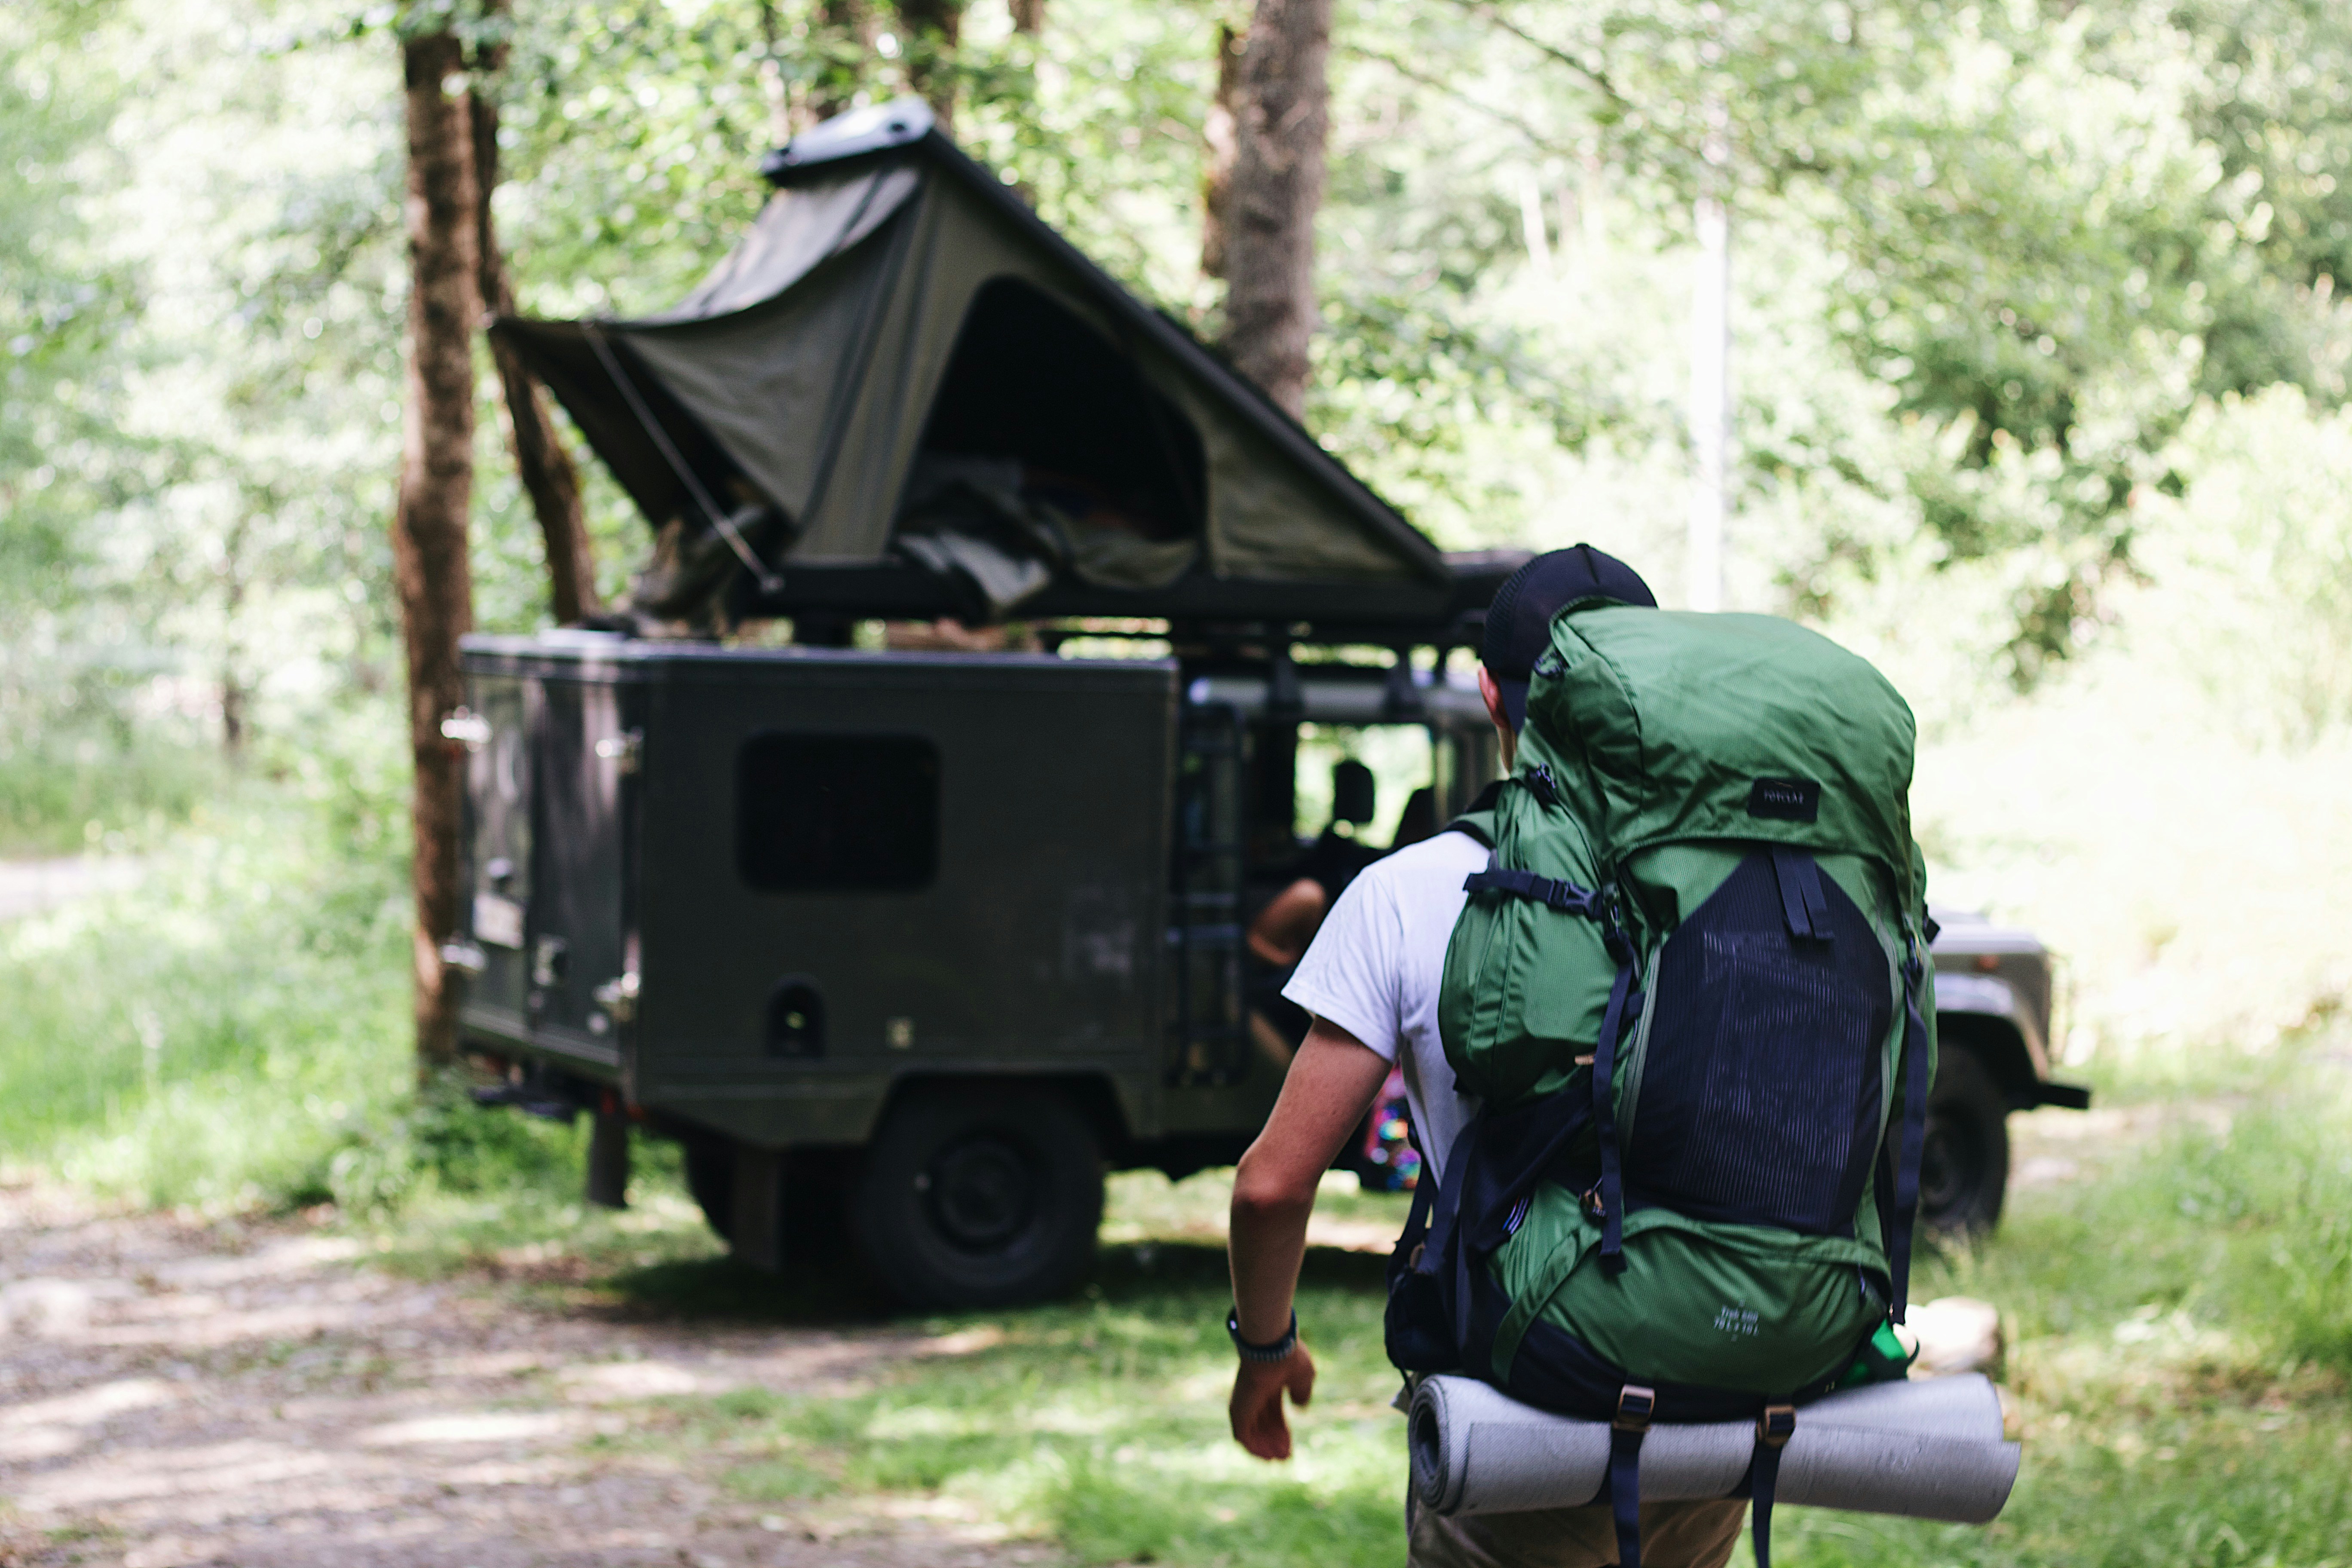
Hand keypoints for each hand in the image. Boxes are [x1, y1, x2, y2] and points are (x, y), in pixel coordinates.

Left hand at [1229, 1344, 1315, 1459]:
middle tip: (1286, 1457)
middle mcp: (1254, 1394)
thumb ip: (1301, 1392)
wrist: (1273, 1348)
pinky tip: (1268, 1456)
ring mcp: (1245, 1402)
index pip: (1273, 1413)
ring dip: (1265, 1447)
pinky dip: (1254, 1448)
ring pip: (1252, 1432)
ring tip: (1280, 1459)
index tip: (1290, 1446)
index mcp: (1269, 1385)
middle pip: (1263, 1424)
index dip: (1282, 1430)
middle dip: (1274, 1441)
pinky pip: (1243, 1436)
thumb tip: (1300, 1406)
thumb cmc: (1289, 1357)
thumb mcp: (1303, 1377)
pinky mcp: (1238, 1410)